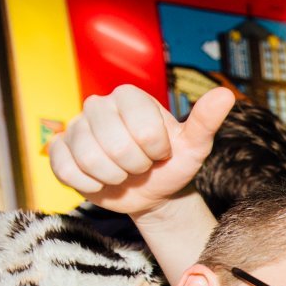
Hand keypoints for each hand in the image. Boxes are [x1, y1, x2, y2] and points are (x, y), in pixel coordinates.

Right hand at [49, 85, 233, 217]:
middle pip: (115, 146)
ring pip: (91, 160)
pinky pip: (67, 170)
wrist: (152, 191)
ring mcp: (75, 127)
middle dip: (136, 166)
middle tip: (141, 165)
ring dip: (115, 177)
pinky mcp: (59, 150)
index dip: (156, 150)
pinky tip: (102, 179)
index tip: (160, 152)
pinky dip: (91, 183)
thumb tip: (227, 95)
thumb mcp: (194, 146)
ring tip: (124, 172)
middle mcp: (98, 105)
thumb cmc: (172, 164)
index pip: (143, 129)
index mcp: (130, 96)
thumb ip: (206, 121)